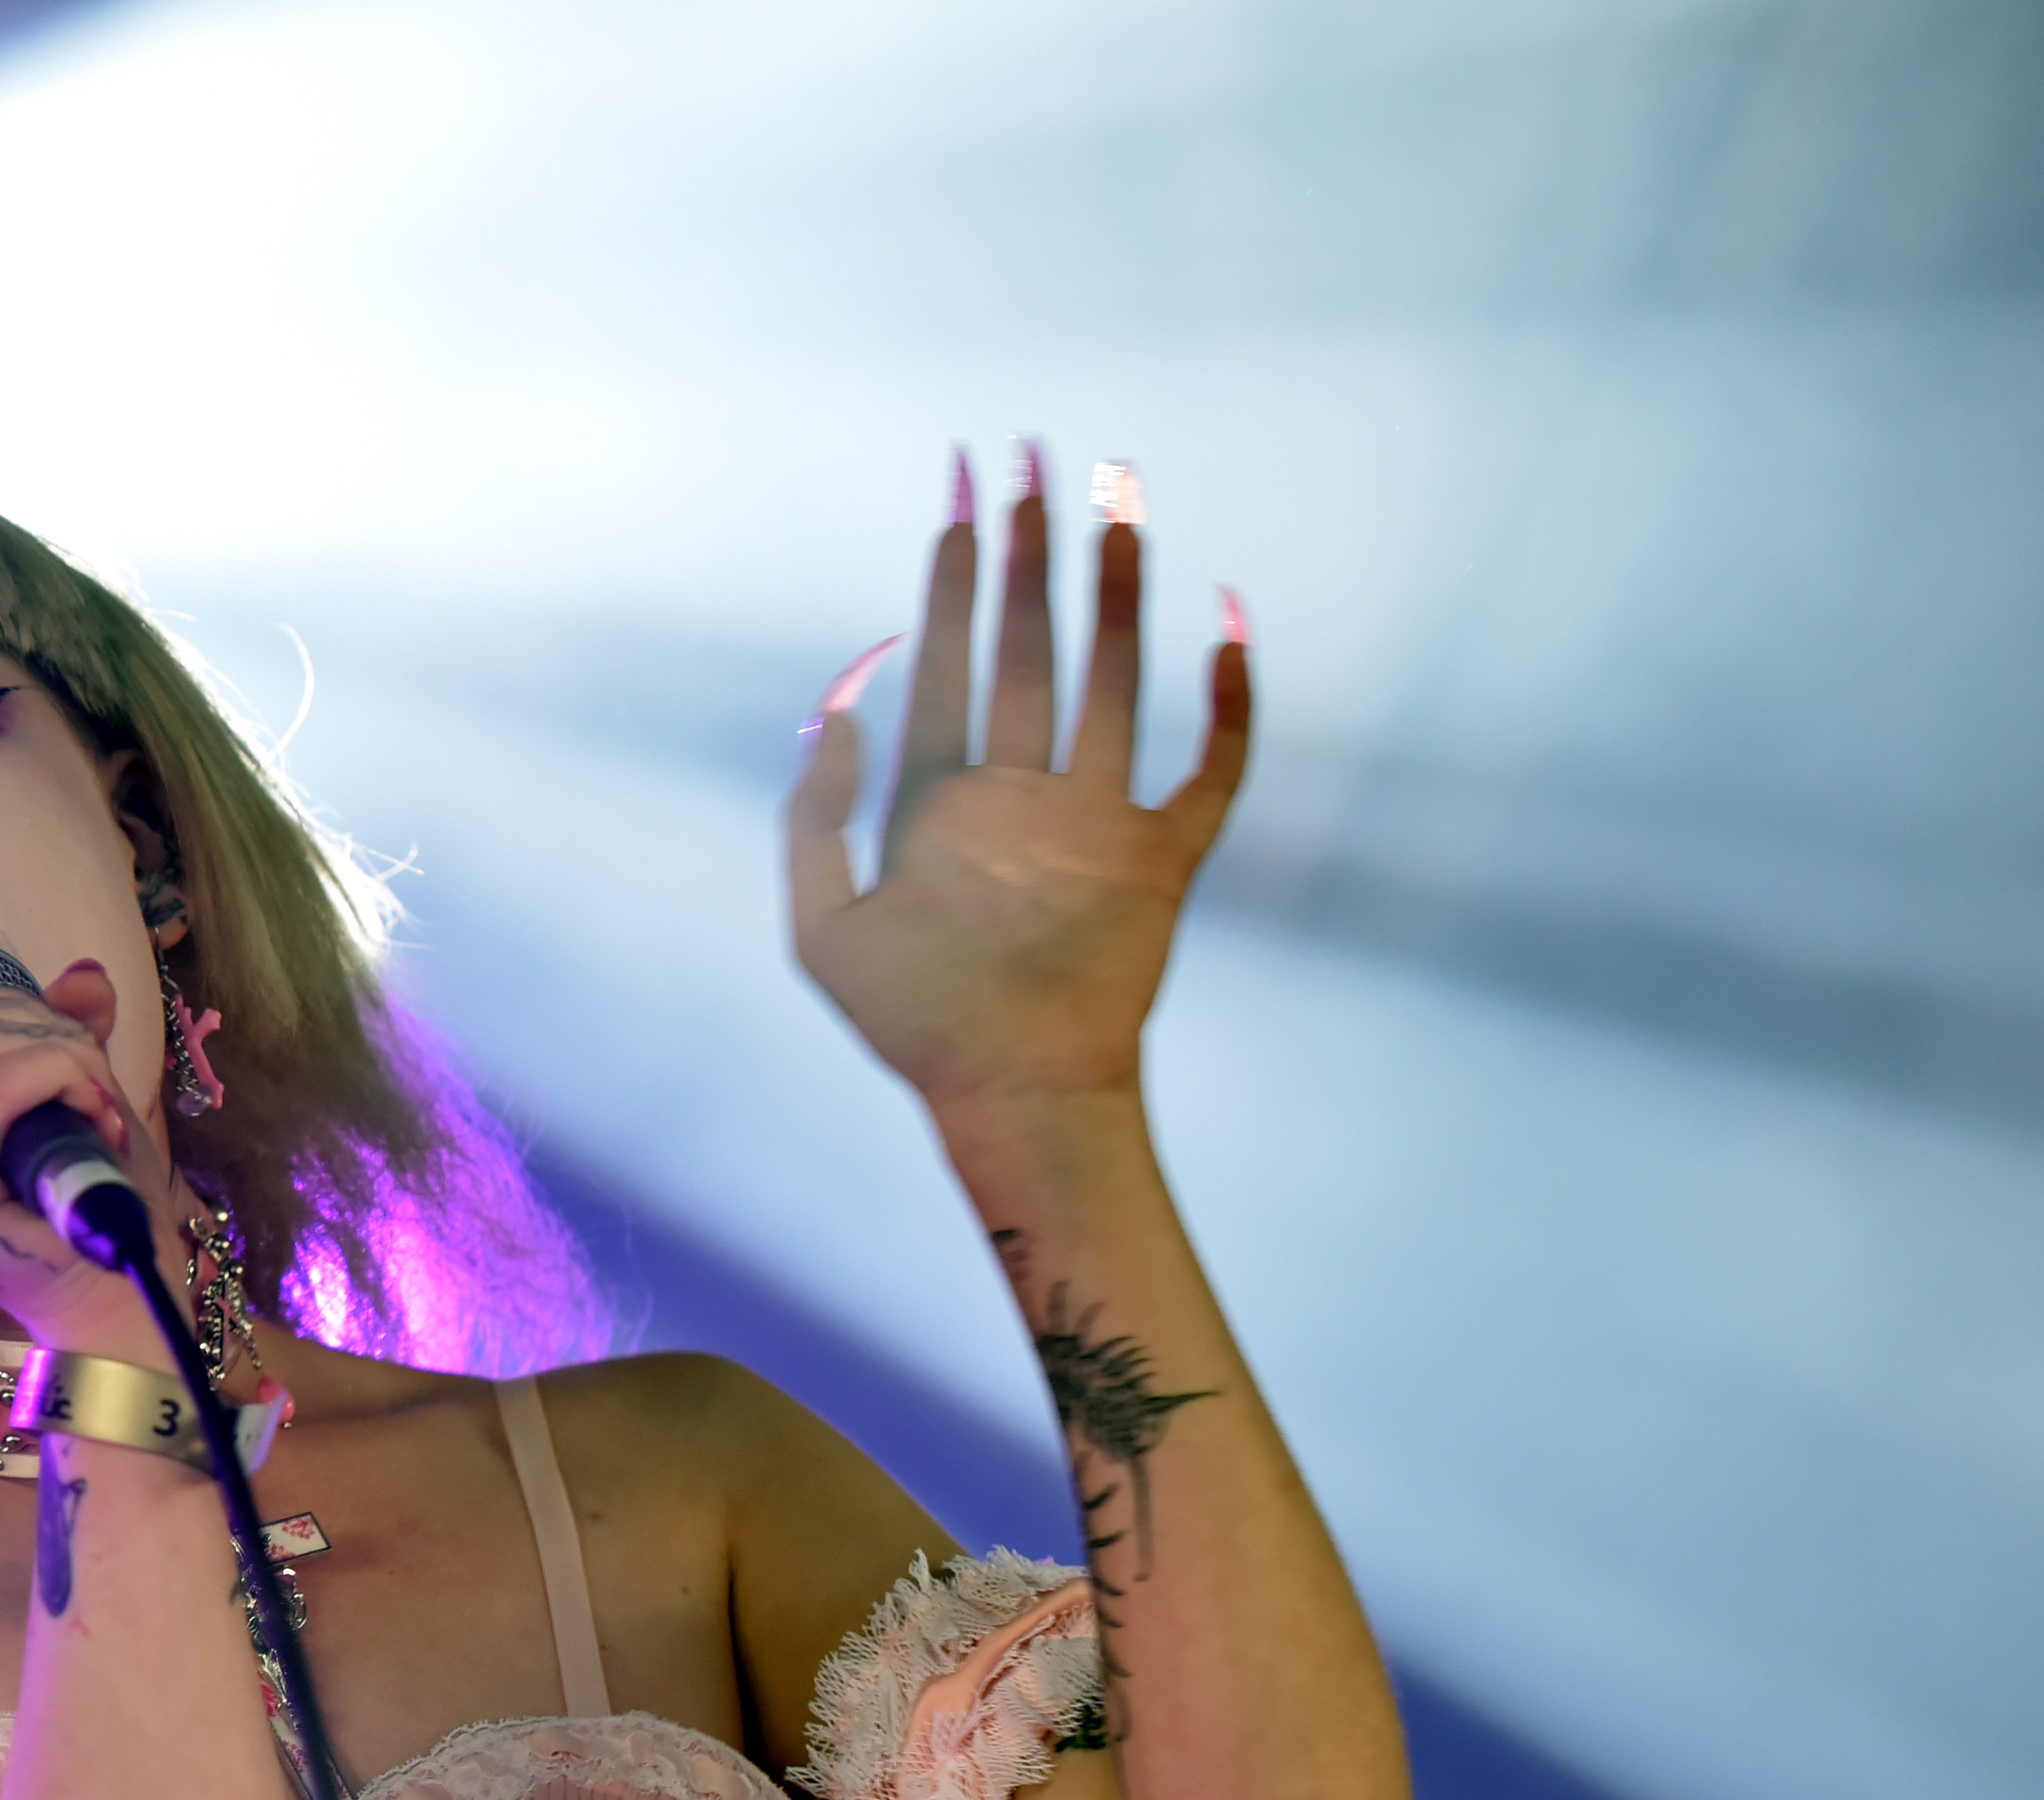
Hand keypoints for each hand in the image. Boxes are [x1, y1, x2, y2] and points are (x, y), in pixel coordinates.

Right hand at [0, 956, 161, 1351]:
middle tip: (97, 1085)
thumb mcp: (67, 1105)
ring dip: (61, 1058)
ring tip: (101, 1108)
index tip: (69, 1052)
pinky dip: (58, 1080)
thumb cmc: (83, 1217)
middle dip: (40, 1029)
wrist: (106, 1309)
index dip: (7, 1007)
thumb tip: (86, 973)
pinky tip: (95, 1117)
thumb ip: (60, 1036)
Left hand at [784, 450, 1250, 1121]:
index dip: (949, 579)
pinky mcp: (1159, 859)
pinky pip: (1210, 770)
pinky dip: (1227, 705)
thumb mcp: (822, 927)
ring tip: (1118, 506)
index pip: (946, 661)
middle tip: (1031, 461)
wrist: (1010, 1094)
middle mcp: (1019, 794)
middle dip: (1026, 556)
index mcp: (941, 802)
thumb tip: (834, 708)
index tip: (958, 500)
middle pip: (1027, 648)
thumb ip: (815, 818)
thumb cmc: (912, 1027)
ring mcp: (1094, 821)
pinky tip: (1227, 631)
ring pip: (1113, 681)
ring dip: (1117, 596)